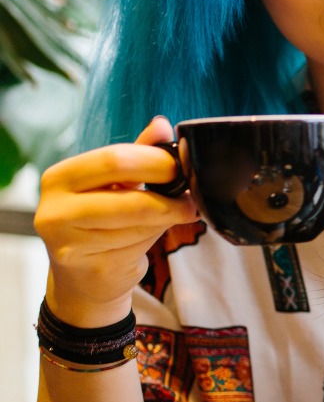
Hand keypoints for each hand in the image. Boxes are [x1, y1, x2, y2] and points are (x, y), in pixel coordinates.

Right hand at [34, 116, 198, 325]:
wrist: (83, 277)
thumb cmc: (99, 221)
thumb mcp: (114, 184)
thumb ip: (137, 154)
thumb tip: (162, 124)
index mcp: (59, 178)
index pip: (114, 160)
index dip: (155, 162)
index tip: (180, 165)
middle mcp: (54, 209)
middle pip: (130, 198)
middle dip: (170, 198)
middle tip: (190, 199)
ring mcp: (67, 242)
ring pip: (140, 224)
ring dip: (167, 219)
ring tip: (176, 214)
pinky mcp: (88, 266)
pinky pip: (139, 246)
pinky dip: (156, 237)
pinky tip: (154, 234)